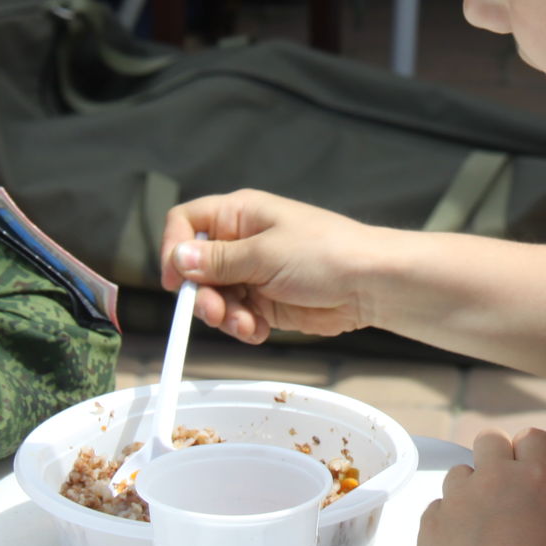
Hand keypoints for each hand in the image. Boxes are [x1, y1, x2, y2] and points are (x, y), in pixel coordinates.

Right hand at [162, 191, 385, 344]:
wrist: (370, 284)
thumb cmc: (325, 253)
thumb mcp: (264, 254)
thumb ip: (218, 260)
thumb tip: (177, 258)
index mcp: (240, 214)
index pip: (186, 222)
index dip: (174, 249)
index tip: (176, 281)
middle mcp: (242, 242)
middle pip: (196, 268)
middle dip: (202, 295)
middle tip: (216, 312)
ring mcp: (254, 273)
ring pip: (214, 298)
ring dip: (224, 316)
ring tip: (247, 324)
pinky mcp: (266, 302)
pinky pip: (237, 317)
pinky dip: (243, 327)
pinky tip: (260, 330)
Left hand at [416, 428, 545, 545]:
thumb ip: (545, 506)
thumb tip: (534, 500)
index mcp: (537, 477)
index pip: (532, 437)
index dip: (529, 455)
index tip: (529, 476)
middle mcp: (495, 477)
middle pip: (489, 440)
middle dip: (493, 460)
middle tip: (499, 496)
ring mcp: (457, 498)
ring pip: (459, 474)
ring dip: (468, 494)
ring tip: (477, 533)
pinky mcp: (429, 523)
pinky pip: (436, 509)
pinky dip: (445, 525)